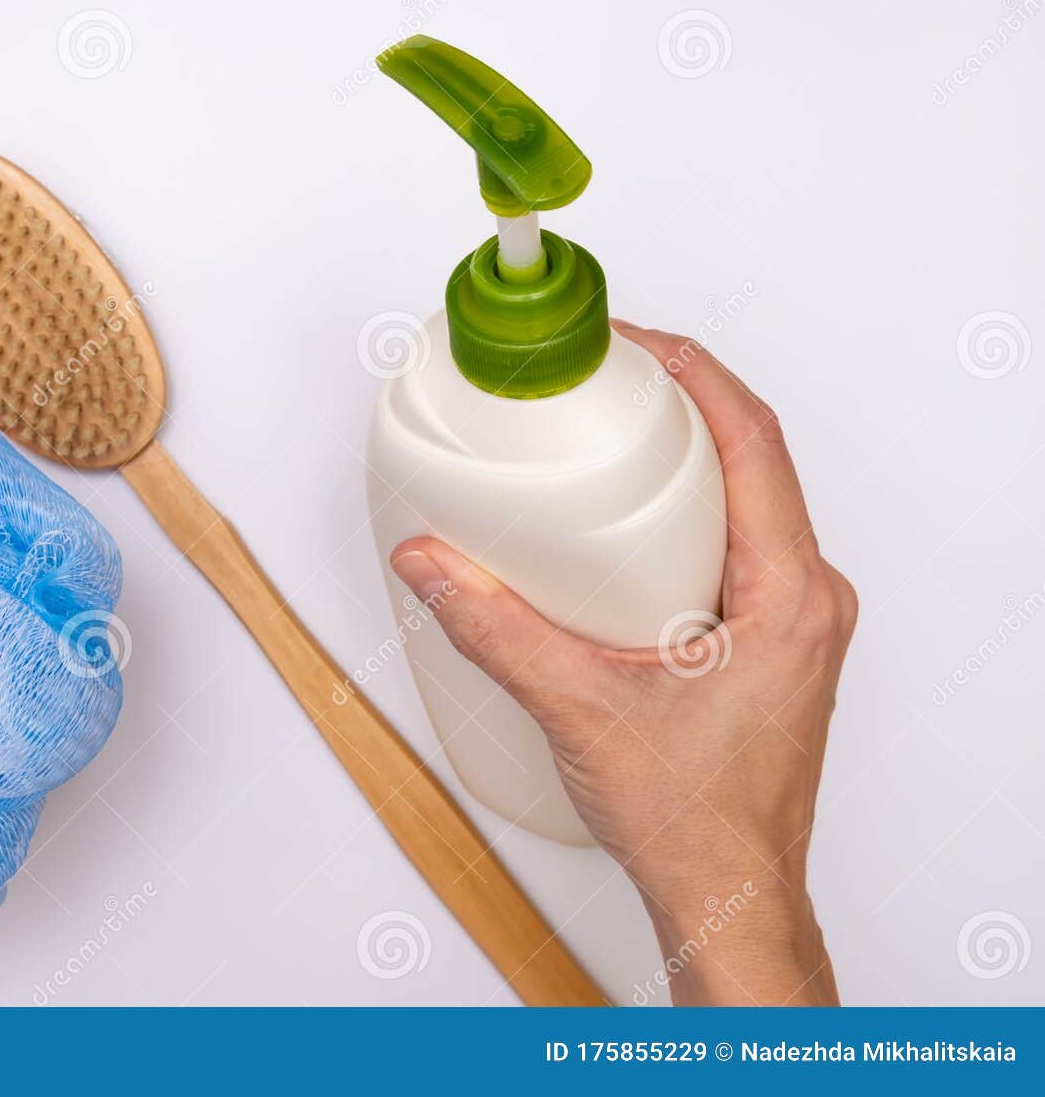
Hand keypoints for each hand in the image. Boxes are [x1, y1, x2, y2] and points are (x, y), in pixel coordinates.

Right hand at [389, 321, 854, 1005]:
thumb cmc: (693, 823)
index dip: (692, 372)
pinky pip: (739, 544)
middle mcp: (807, 598)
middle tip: (605, 377)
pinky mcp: (771, 643)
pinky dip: (686, 512)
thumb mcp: (578, 708)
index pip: (754, 440)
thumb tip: (431, 563)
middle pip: (754, 456)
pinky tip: (627, 525)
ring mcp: (794, 622)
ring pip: (749, 501)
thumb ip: (493, 628)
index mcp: (789, 594)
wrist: (727, 895)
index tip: (630, 342)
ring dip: (686, 456)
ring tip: (611, 434)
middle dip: (681, 401)